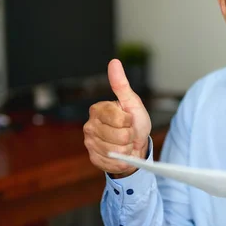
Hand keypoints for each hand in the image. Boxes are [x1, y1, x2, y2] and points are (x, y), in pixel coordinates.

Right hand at [83, 59, 151, 177]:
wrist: (136, 145)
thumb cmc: (134, 121)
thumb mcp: (132, 102)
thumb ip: (121, 84)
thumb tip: (114, 62)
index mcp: (98, 109)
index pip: (119, 118)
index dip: (129, 121)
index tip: (129, 120)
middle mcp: (90, 126)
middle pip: (119, 137)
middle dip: (129, 137)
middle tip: (128, 133)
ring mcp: (90, 143)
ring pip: (116, 151)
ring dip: (126, 149)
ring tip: (125, 144)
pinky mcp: (93, 158)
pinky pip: (112, 162)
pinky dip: (122, 161)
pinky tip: (121, 154)